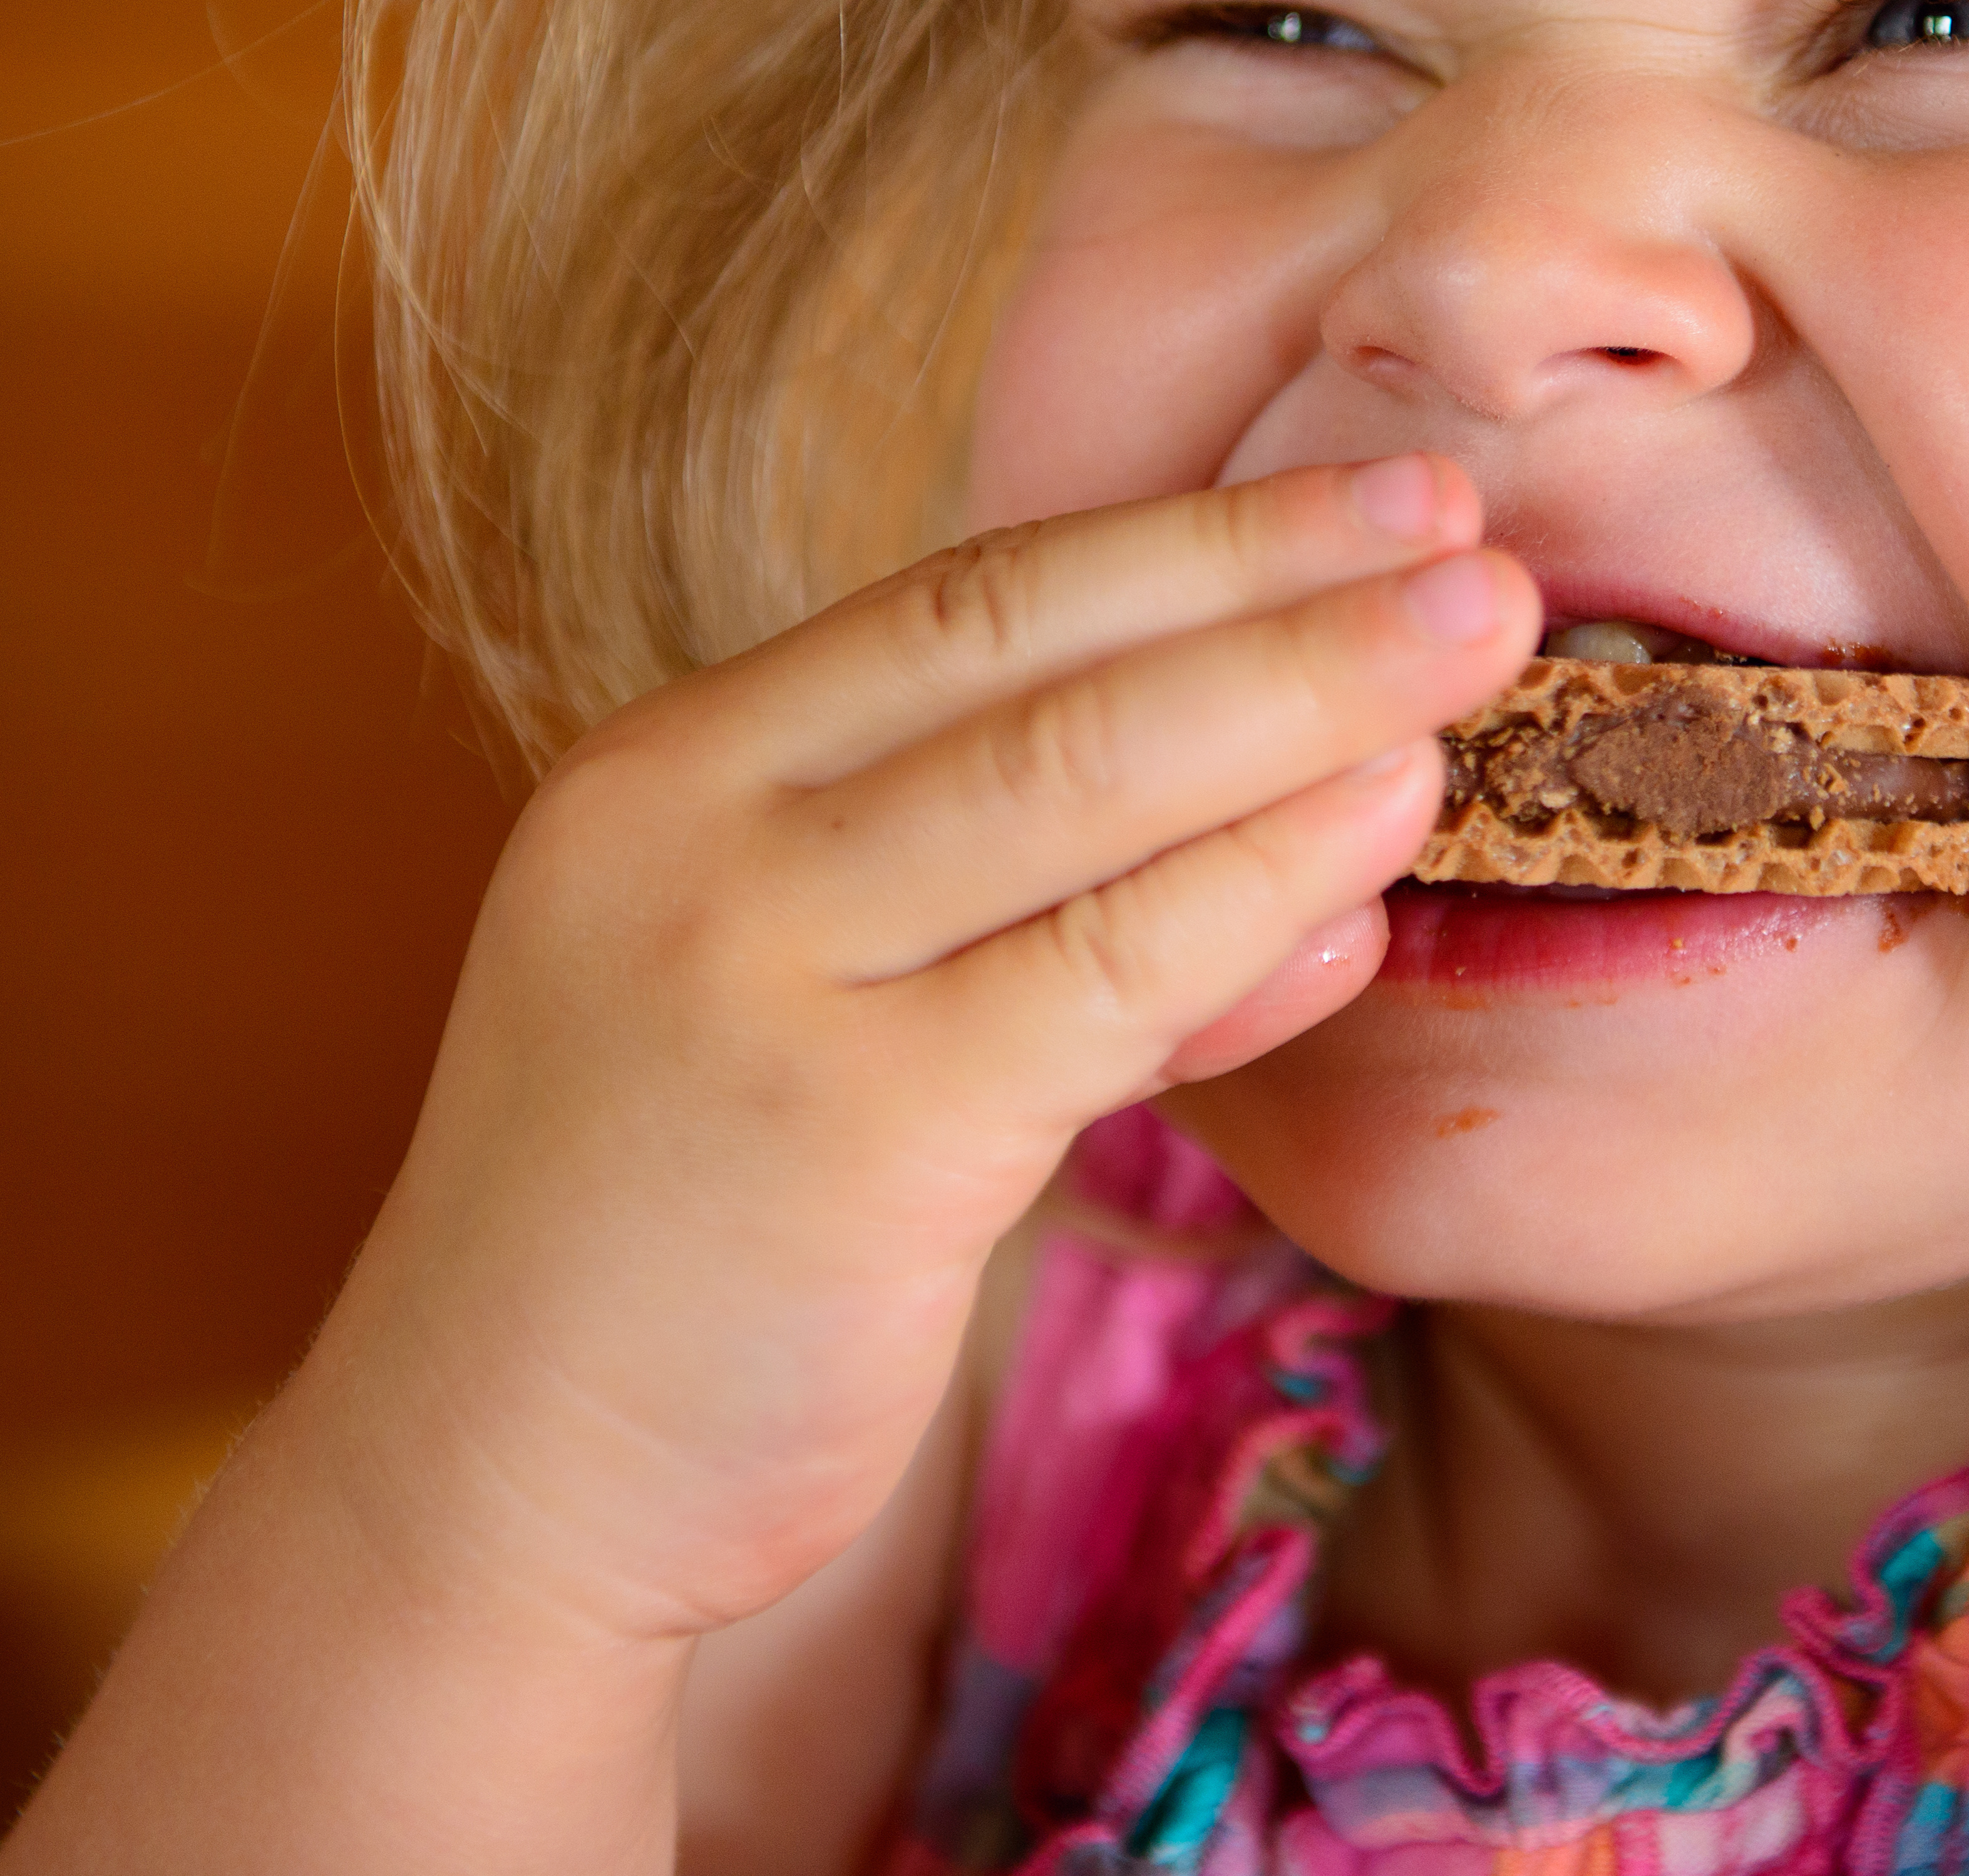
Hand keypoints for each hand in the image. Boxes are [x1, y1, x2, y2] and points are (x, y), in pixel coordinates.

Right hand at [269, 454, 1535, 1652]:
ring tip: (1481, 647)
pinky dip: (1258, 900)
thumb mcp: (803, 1004)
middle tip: (1468, 527)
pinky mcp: (844, 1136)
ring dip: (1303, 706)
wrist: (487, 1478)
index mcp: (667, 769)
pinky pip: (1103, 981)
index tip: (1370, 490)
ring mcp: (751, 978)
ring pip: (1081, 789)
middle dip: (1274, 577)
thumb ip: (1000, 900)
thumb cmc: (673, 1238)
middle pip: (1032, 658)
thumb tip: (1306, 808)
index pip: (965, 599)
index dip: (1188, 532)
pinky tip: (1375, 863)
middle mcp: (688, 836)